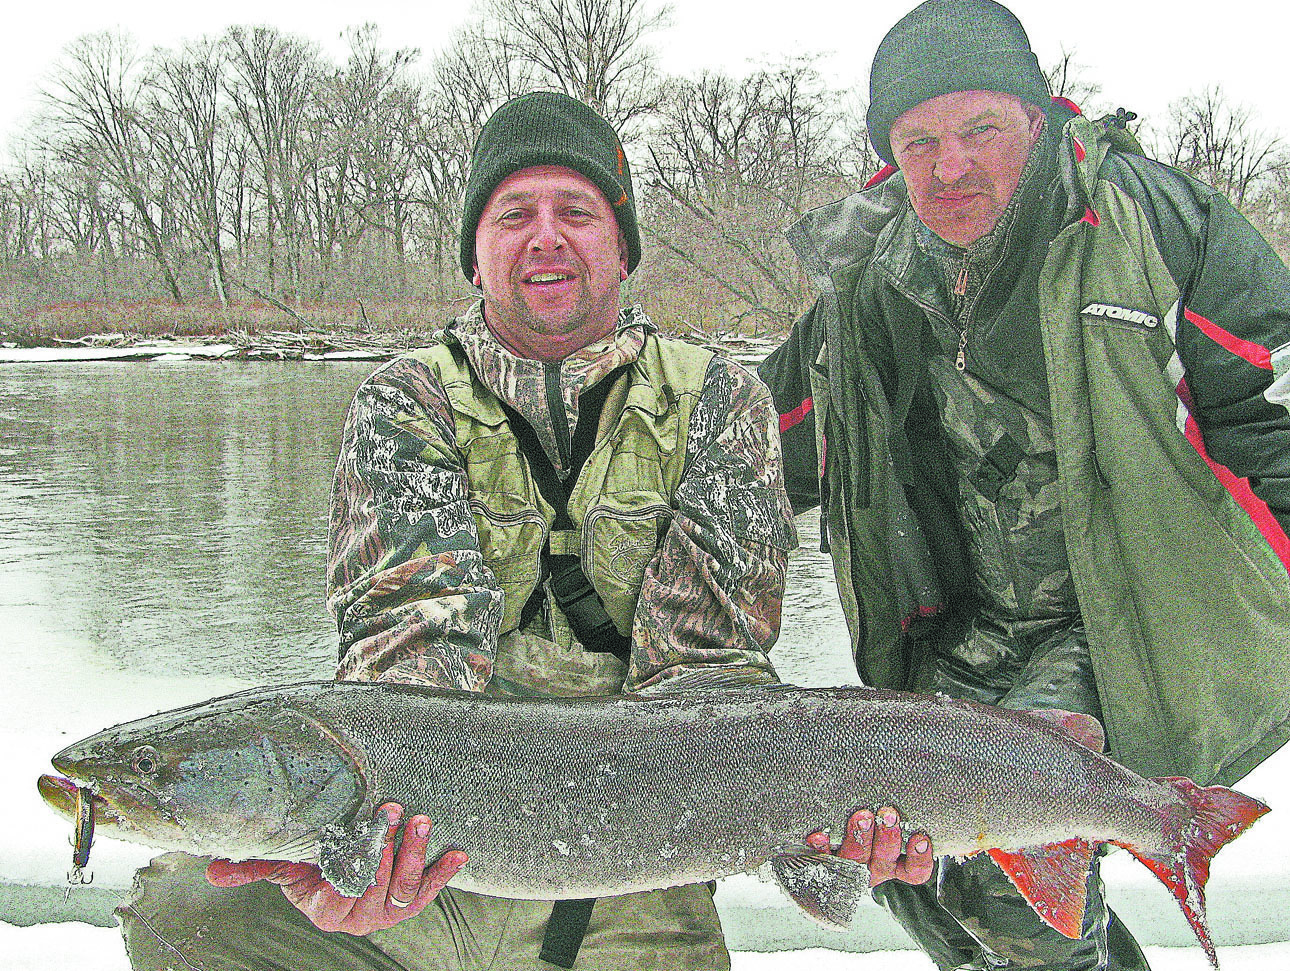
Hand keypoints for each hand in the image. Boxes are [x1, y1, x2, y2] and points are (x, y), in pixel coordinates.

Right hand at [205, 804, 466, 934]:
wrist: (344, 860)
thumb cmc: (310, 858)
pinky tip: (459, 853)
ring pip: (405, 888)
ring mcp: (386, 911)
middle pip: (378, 885)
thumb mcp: (284, 860)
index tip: (363, 829)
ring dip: (416, 854)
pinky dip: (444, 872)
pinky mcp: (410, 902)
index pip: (342, 889)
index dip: (356, 862)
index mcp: (326, 910)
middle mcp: (359, 916)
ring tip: (421, 820)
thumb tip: (210, 872)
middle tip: (394, 811)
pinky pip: (430, 891)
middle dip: (388, 849)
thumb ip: (255, 865)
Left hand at [806, 807, 933, 886]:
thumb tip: (923, 766)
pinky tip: (819, 834)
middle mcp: (874, 867)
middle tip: (889, 814)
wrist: (826, 837)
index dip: (920, 857)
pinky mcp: (824, 862)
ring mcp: (849, 867)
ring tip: (861, 816)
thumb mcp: (890, 816)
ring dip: (860, 836)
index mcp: (896, 862)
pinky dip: (821, 847)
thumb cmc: (872, 818)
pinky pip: (823, 858)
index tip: (920, 837)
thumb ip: (899, 806)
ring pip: (858, 858)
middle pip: (885, 860)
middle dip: (888, 837)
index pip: (915, 870)